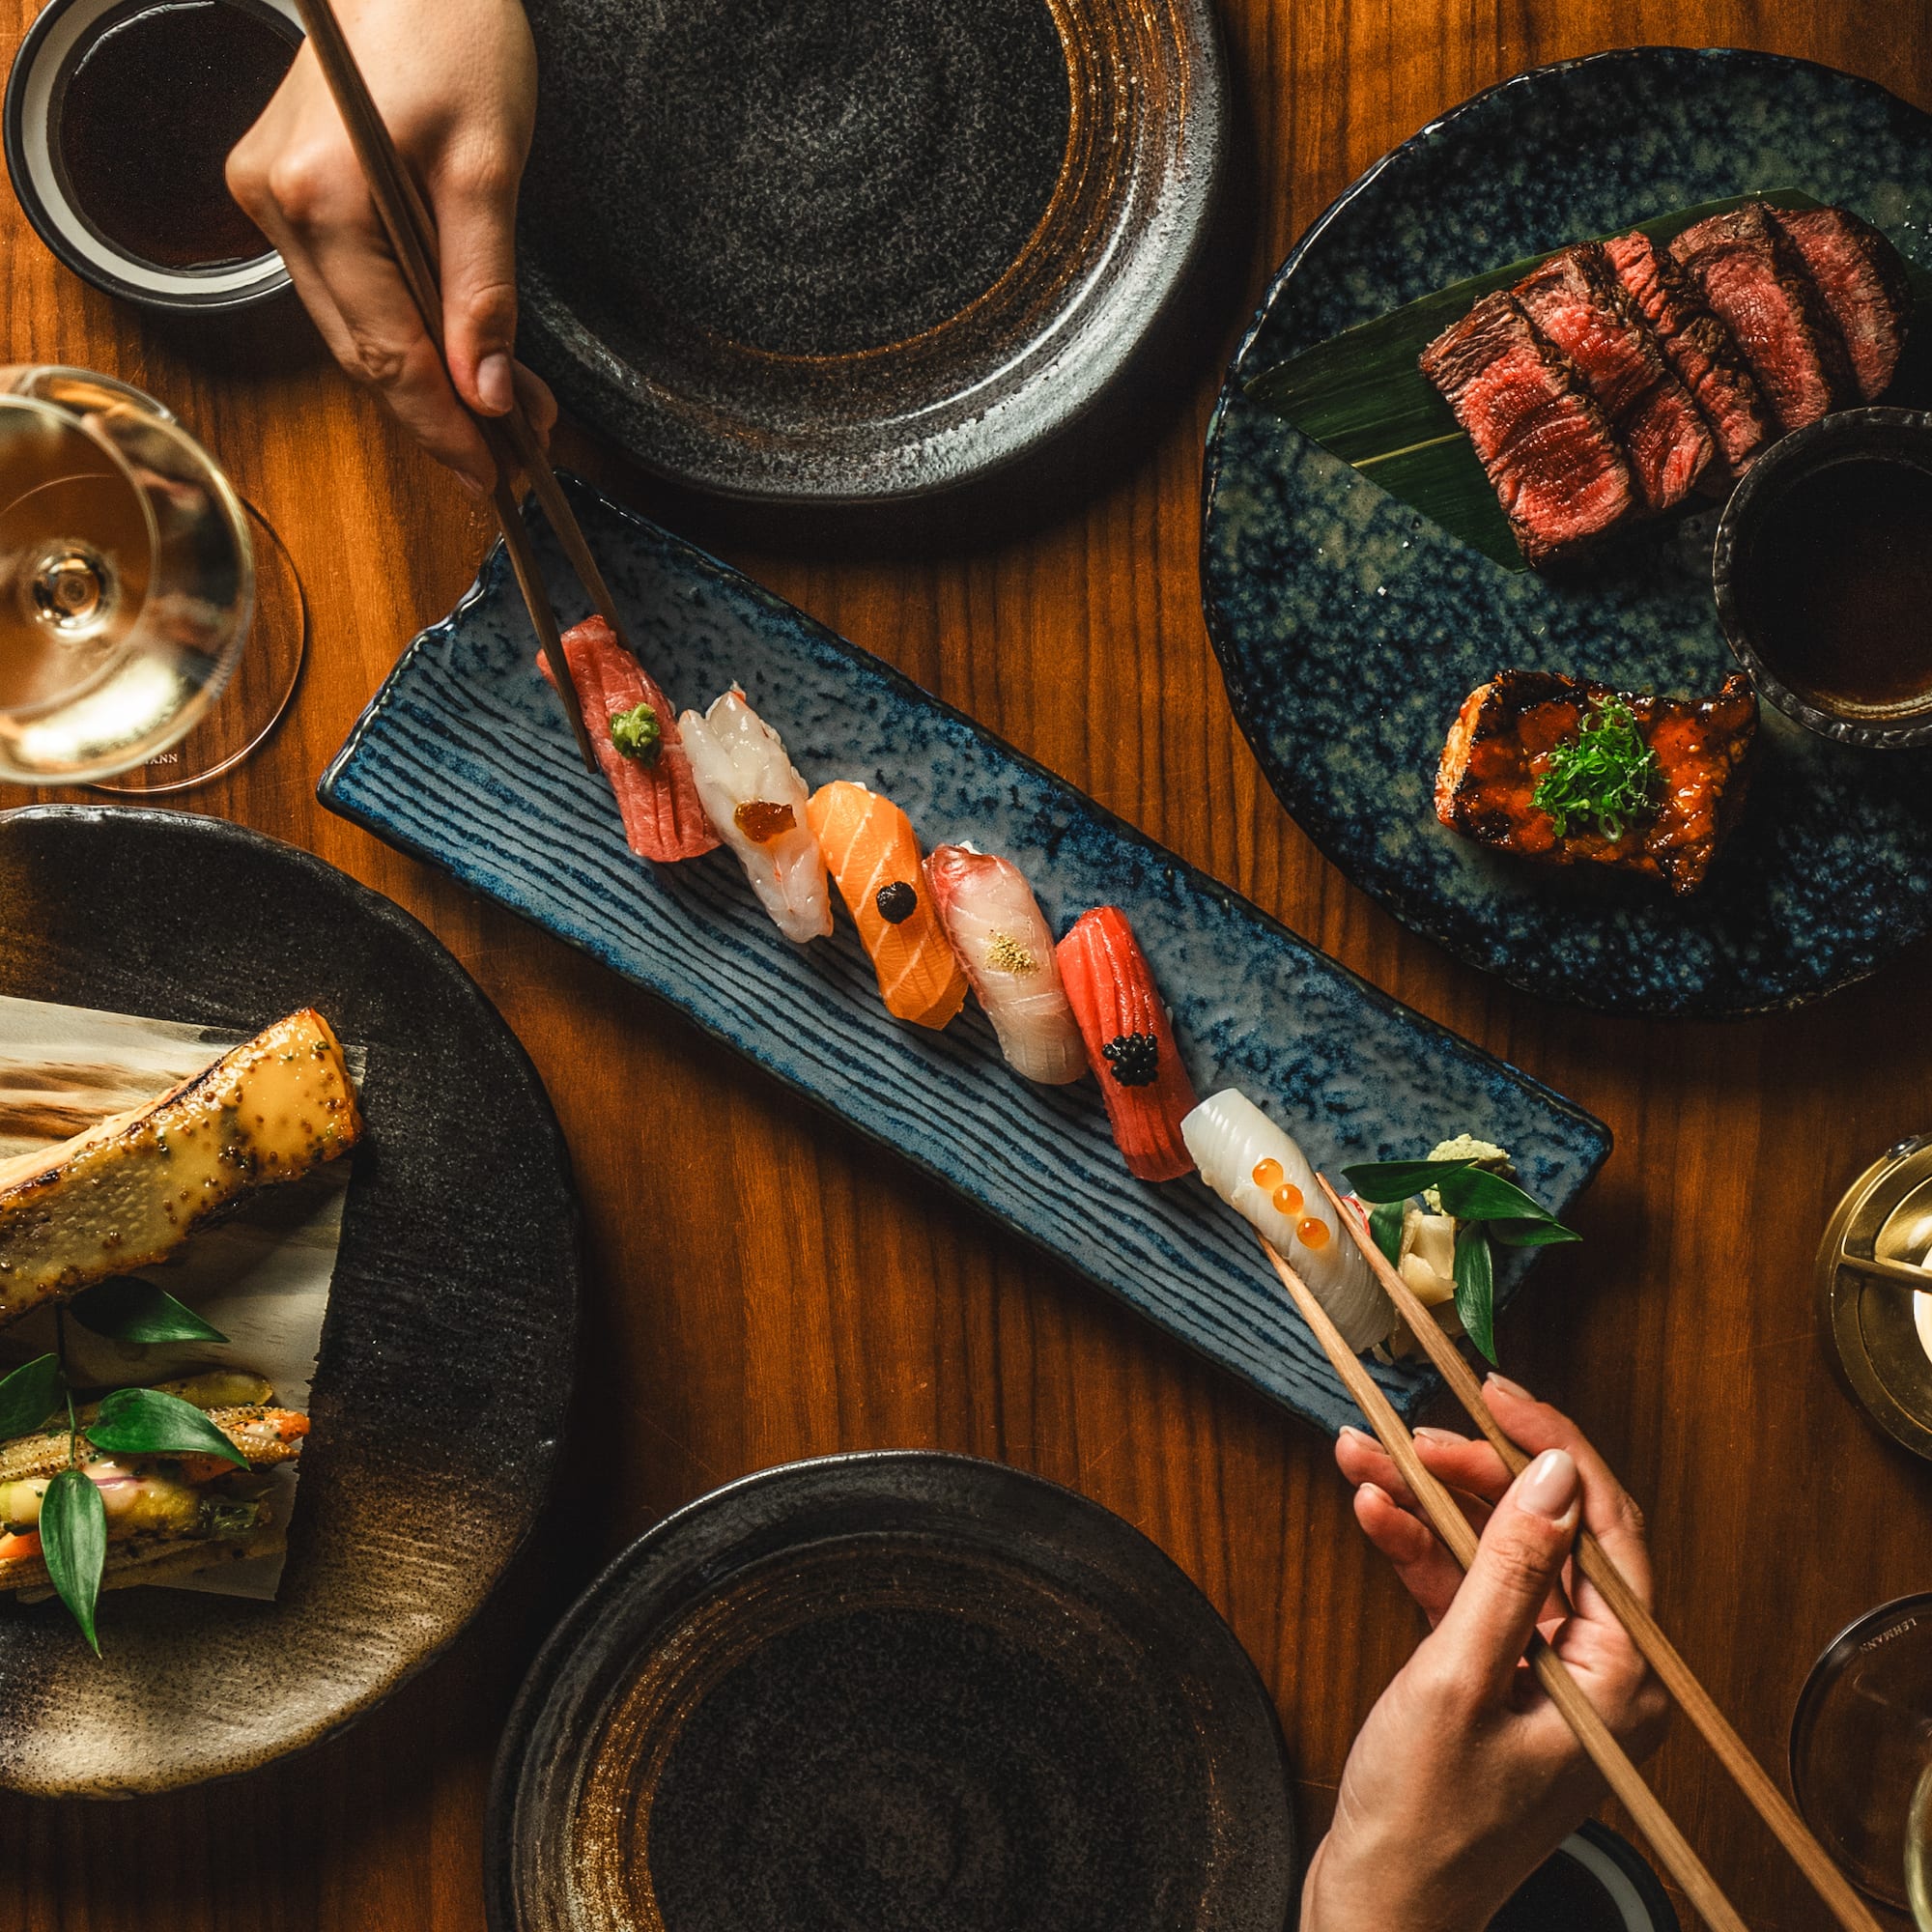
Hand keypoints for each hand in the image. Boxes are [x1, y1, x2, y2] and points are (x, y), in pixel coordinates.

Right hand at [226, 0, 556, 493]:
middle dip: (445, 413)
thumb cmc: (453, 32)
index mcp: (320, 199)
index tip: (497, 476)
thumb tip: (488, 391)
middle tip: (517, 452)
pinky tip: (458, 352)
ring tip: (506, 411)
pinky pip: (347, 290)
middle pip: (365, 354)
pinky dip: (404, 328)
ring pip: (354, 330)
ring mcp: (271, 200)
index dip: (446, 428)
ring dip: (428, 378)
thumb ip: (485, 288)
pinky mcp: (284, 193)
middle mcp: (277, 207)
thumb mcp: (490, 166)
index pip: (388, 356)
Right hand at [1300, 1378, 1668, 1931]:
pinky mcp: (1493, 1679)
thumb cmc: (1424, 1822)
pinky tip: (1373, 1511)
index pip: (1606, 1527)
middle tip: (1411, 1433)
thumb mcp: (1460, 1677)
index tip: (1497, 1393)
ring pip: (1495, 1552)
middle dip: (1472, 1474)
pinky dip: (1417, 1550)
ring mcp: (1542, 1674)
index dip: (1553, 1448)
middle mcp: (1594, 1670)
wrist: (1378, 1909)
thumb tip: (1553, 1476)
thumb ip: (1510, 1569)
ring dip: (1429, 1503)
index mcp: (1619, 1678)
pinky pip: (1463, 1589)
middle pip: (1545, 1531)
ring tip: (1366, 1459)